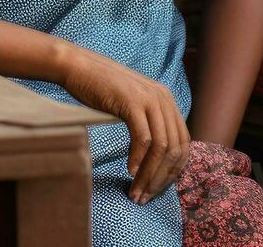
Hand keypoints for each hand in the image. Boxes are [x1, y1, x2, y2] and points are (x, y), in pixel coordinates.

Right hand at [58, 45, 189, 204]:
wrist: (79, 67)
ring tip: (136, 191)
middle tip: (144, 197)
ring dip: (149, 174)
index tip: (156, 189)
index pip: (183, 144)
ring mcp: (149, 98)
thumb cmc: (101, 89)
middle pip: (174, 148)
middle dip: (161, 178)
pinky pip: (143, 138)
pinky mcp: (132, 101)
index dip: (173, 171)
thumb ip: (149, 122)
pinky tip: (129, 171)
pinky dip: (138, 158)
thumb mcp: (134, 104)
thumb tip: (156, 158)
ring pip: (160, 147)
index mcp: (167, 100)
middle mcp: (163, 98)